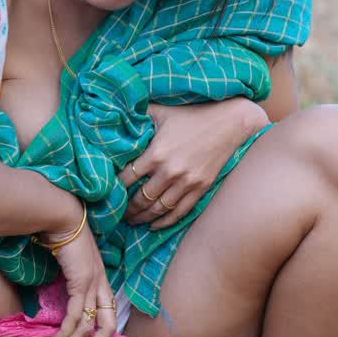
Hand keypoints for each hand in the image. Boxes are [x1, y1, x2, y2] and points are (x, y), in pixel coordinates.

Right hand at [45, 223, 116, 336]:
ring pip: (88, 323)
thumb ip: (73, 281)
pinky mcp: (81, 282)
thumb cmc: (64, 238)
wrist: (63, 219)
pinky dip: (67, 330)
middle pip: (109, 325)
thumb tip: (63, 301)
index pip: (111, 314)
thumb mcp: (73, 264)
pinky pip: (76, 314)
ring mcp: (93, 283)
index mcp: (102, 281)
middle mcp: (101, 284)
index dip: (106, 336)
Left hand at [122, 100, 267, 229]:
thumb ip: (138, 114)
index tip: (108, 191)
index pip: (127, 178)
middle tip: (117, 212)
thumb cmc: (193, 114)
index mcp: (156, 153)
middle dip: (127, 208)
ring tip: (132, 220)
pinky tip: (154, 225)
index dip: (115, 187)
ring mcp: (186, 182)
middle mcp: (170, 171)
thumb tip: (116, 112)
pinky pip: (179, 212)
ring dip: (143, 217)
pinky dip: (165, 221)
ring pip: (158, 209)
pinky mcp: (200, 188)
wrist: (229, 123)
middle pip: (141, 198)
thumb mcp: (162, 111)